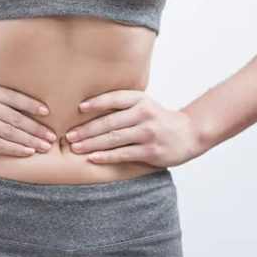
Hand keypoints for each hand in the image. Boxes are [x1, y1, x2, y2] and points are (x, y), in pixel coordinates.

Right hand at [0, 80, 57, 157]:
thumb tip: (10, 104)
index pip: (11, 95)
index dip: (31, 104)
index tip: (47, 113)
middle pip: (14, 114)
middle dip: (36, 126)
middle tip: (52, 135)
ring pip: (8, 129)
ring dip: (29, 139)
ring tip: (43, 146)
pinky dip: (13, 148)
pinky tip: (26, 152)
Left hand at [64, 89, 202, 166]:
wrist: (188, 134)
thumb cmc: (156, 118)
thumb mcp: (142, 104)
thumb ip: (120, 104)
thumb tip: (84, 107)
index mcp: (140, 99)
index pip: (115, 99)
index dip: (97, 103)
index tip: (79, 108)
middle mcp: (144, 114)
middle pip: (109, 122)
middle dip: (86, 130)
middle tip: (68, 135)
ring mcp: (148, 133)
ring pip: (114, 139)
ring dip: (91, 144)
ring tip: (74, 147)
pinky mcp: (151, 151)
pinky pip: (124, 154)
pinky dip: (106, 156)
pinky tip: (93, 157)